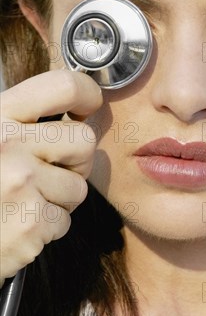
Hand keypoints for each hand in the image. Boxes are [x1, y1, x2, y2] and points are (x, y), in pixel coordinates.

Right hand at [0, 70, 102, 282]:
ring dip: (58, 199)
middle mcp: (7, 143)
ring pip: (79, 187)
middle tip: (48, 173)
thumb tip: (75, 109)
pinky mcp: (28, 224)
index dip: (87, 95)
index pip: (64, 86)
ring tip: (24, 202)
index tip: (85, 108)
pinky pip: (64, 221)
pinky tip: (17, 225)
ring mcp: (19, 184)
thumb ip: (21, 120)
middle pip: (84, 141)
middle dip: (74, 162)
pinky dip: (46, 228)